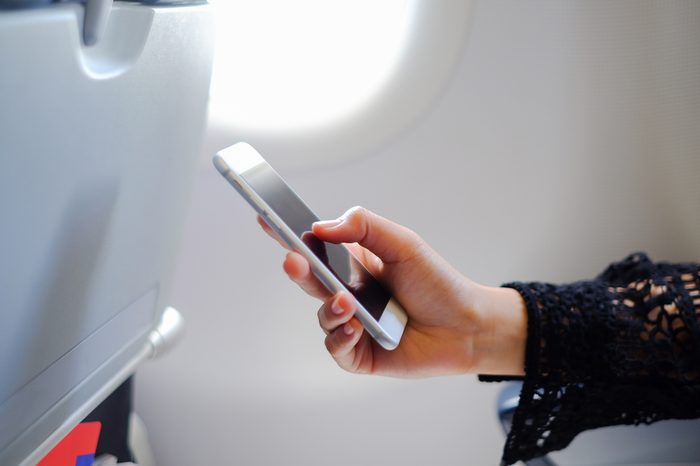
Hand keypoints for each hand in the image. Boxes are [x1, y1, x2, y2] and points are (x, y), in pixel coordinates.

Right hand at [258, 206, 525, 377]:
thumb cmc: (437, 283)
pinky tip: (358, 328)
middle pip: (311, 281)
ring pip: (322, 316)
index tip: (265, 218)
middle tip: (293, 260)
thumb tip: (323, 226)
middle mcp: (349, 293)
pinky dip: (341, 337)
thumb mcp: (403, 243)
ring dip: (330, 310)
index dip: (288, 234)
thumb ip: (364, 227)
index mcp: (355, 263)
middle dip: (298, 270)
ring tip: (347, 304)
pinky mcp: (360, 353)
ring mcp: (353, 324)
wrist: (467, 325)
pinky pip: (336, 348)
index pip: (316, 247)